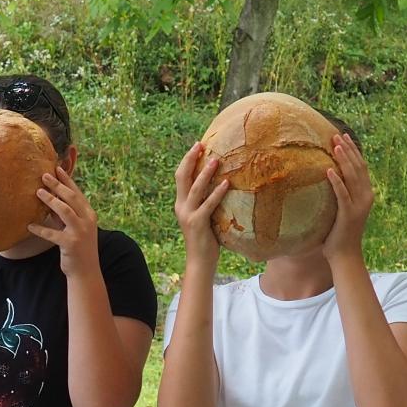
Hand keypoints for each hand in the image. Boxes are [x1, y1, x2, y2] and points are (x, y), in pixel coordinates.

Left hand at [29, 169, 100, 277]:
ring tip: (38, 192)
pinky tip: (29, 226)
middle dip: (58, 185)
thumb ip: (65, 215)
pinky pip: (52, 234)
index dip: (67, 180)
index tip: (56, 168)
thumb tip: (50, 199)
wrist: (86, 271)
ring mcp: (80, 232)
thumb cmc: (78, 248)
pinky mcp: (71, 244)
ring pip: (65, 211)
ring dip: (50, 200)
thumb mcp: (74, 228)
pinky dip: (40, 229)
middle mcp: (87, 221)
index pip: (77, 193)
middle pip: (71, 198)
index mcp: (89, 214)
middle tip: (44, 175)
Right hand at [173, 142, 228, 272]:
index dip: (187, 160)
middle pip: (182, 177)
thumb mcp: (203, 217)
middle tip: (200, 144)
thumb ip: (206, 202)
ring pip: (195, 188)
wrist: (200, 262)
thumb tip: (222, 185)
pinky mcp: (198, 223)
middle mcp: (181, 206)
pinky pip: (208, 204)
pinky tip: (226, 183)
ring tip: (216, 160)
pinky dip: (217, 192)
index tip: (197, 146)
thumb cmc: (206, 239)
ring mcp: (188, 215)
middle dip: (190, 159)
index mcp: (181, 203)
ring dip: (205, 173)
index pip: (180, 177)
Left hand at [322, 133, 373, 264]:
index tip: (343, 137)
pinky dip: (336, 181)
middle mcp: (365, 197)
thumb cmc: (339, 233)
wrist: (345, 254)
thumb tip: (327, 178)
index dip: (353, 151)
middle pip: (357, 167)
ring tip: (334, 146)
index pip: (360, 167)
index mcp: (365, 194)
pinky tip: (328, 170)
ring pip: (352, 177)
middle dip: (347, 149)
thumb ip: (340, 194)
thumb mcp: (342, 209)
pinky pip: (342, 194)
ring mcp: (358, 205)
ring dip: (343, 159)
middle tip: (336, 135)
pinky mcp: (348, 214)